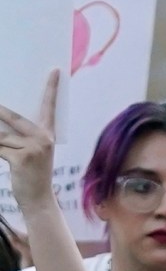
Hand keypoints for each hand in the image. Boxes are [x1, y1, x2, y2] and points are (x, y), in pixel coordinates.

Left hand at [0, 71, 60, 208]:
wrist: (38, 199)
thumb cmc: (32, 174)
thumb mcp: (30, 152)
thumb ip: (18, 136)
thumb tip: (1, 123)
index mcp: (48, 135)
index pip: (49, 107)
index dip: (51, 88)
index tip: (54, 70)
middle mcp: (44, 139)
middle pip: (15, 118)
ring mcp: (34, 149)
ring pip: (2, 137)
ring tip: (5, 148)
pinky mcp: (21, 158)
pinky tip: (4, 156)